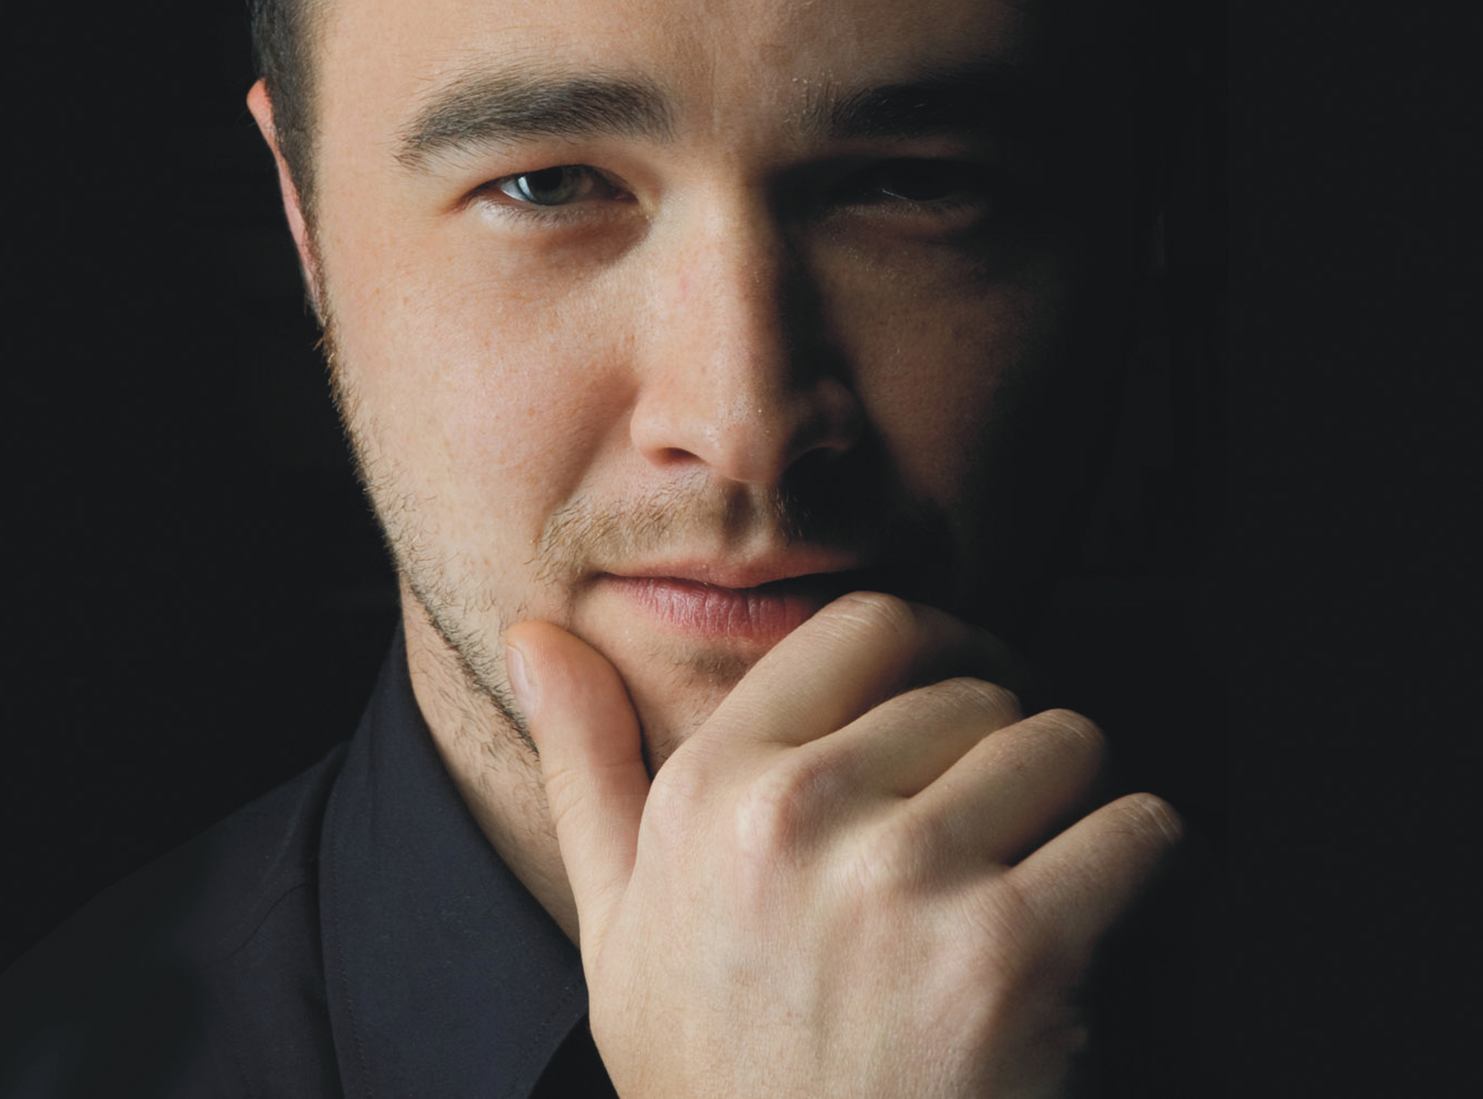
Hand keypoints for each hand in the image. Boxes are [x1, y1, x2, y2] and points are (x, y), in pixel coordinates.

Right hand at [505, 593, 1180, 1098]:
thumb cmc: (711, 1074)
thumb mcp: (616, 921)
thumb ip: (583, 760)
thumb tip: (535, 635)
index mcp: (712, 785)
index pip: (866, 625)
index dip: (935, 645)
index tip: (961, 686)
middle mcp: (802, 812)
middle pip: (972, 688)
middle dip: (1003, 735)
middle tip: (1008, 799)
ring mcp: (908, 880)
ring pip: (1058, 741)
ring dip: (1076, 788)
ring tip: (1052, 848)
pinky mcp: (1011, 955)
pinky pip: (1133, 829)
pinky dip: (1144, 851)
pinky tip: (1107, 894)